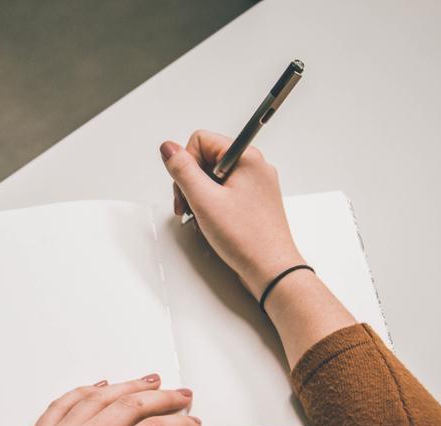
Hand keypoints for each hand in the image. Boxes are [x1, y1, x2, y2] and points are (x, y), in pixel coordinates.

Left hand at [0, 375, 199, 425]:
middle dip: (162, 398)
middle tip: (180, 395)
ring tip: (149, 381)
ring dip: (129, 385)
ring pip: (99, 396)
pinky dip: (86, 389)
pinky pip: (65, 401)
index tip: (189, 423)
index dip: (176, 424)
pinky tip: (99, 385)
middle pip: (129, 406)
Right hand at [160, 130, 354, 366]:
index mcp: (246, 158)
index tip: (186, 187)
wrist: (271, 270)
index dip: (186, 163)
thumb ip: (182, 170)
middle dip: (190, 182)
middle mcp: (253, 167)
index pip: (201, 140)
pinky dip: (212, 206)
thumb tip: (168, 148)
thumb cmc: (247, 238)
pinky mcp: (253, 202)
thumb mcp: (204, 200)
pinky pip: (224, 194)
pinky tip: (211, 223)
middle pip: (206, 159)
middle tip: (189, 207)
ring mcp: (255, 185)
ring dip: (199, 196)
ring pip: (213, 178)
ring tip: (200, 218)